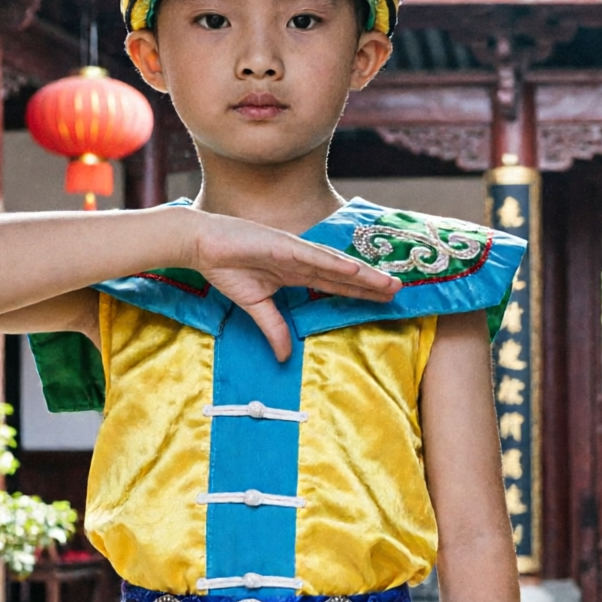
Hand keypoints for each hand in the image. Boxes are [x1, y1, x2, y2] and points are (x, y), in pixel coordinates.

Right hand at [187, 209, 399, 362]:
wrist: (200, 245)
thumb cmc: (226, 267)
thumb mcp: (256, 307)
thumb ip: (274, 329)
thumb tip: (284, 357)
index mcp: (297, 272)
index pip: (336, 286)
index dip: (360, 293)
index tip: (385, 300)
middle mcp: (302, 260)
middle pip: (344, 276)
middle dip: (372, 284)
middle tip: (401, 291)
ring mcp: (295, 250)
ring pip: (337, 265)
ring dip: (364, 274)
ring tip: (389, 283)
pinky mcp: (283, 244)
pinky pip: (314, 256)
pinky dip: (336, 263)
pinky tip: (357, 270)